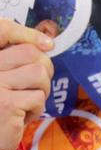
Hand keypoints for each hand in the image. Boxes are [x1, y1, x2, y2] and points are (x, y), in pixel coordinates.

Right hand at [0, 18, 55, 149]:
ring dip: (41, 91)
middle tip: (36, 87)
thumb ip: (14, 60)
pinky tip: (20, 118)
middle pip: (31, 53)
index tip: (48, 44)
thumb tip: (47, 43)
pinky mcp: (5, 103)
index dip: (29, 34)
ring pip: (38, 74)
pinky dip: (35, 110)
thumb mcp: (2, 78)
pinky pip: (38, 98)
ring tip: (27, 103)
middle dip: (43, 70)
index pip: (4, 30)